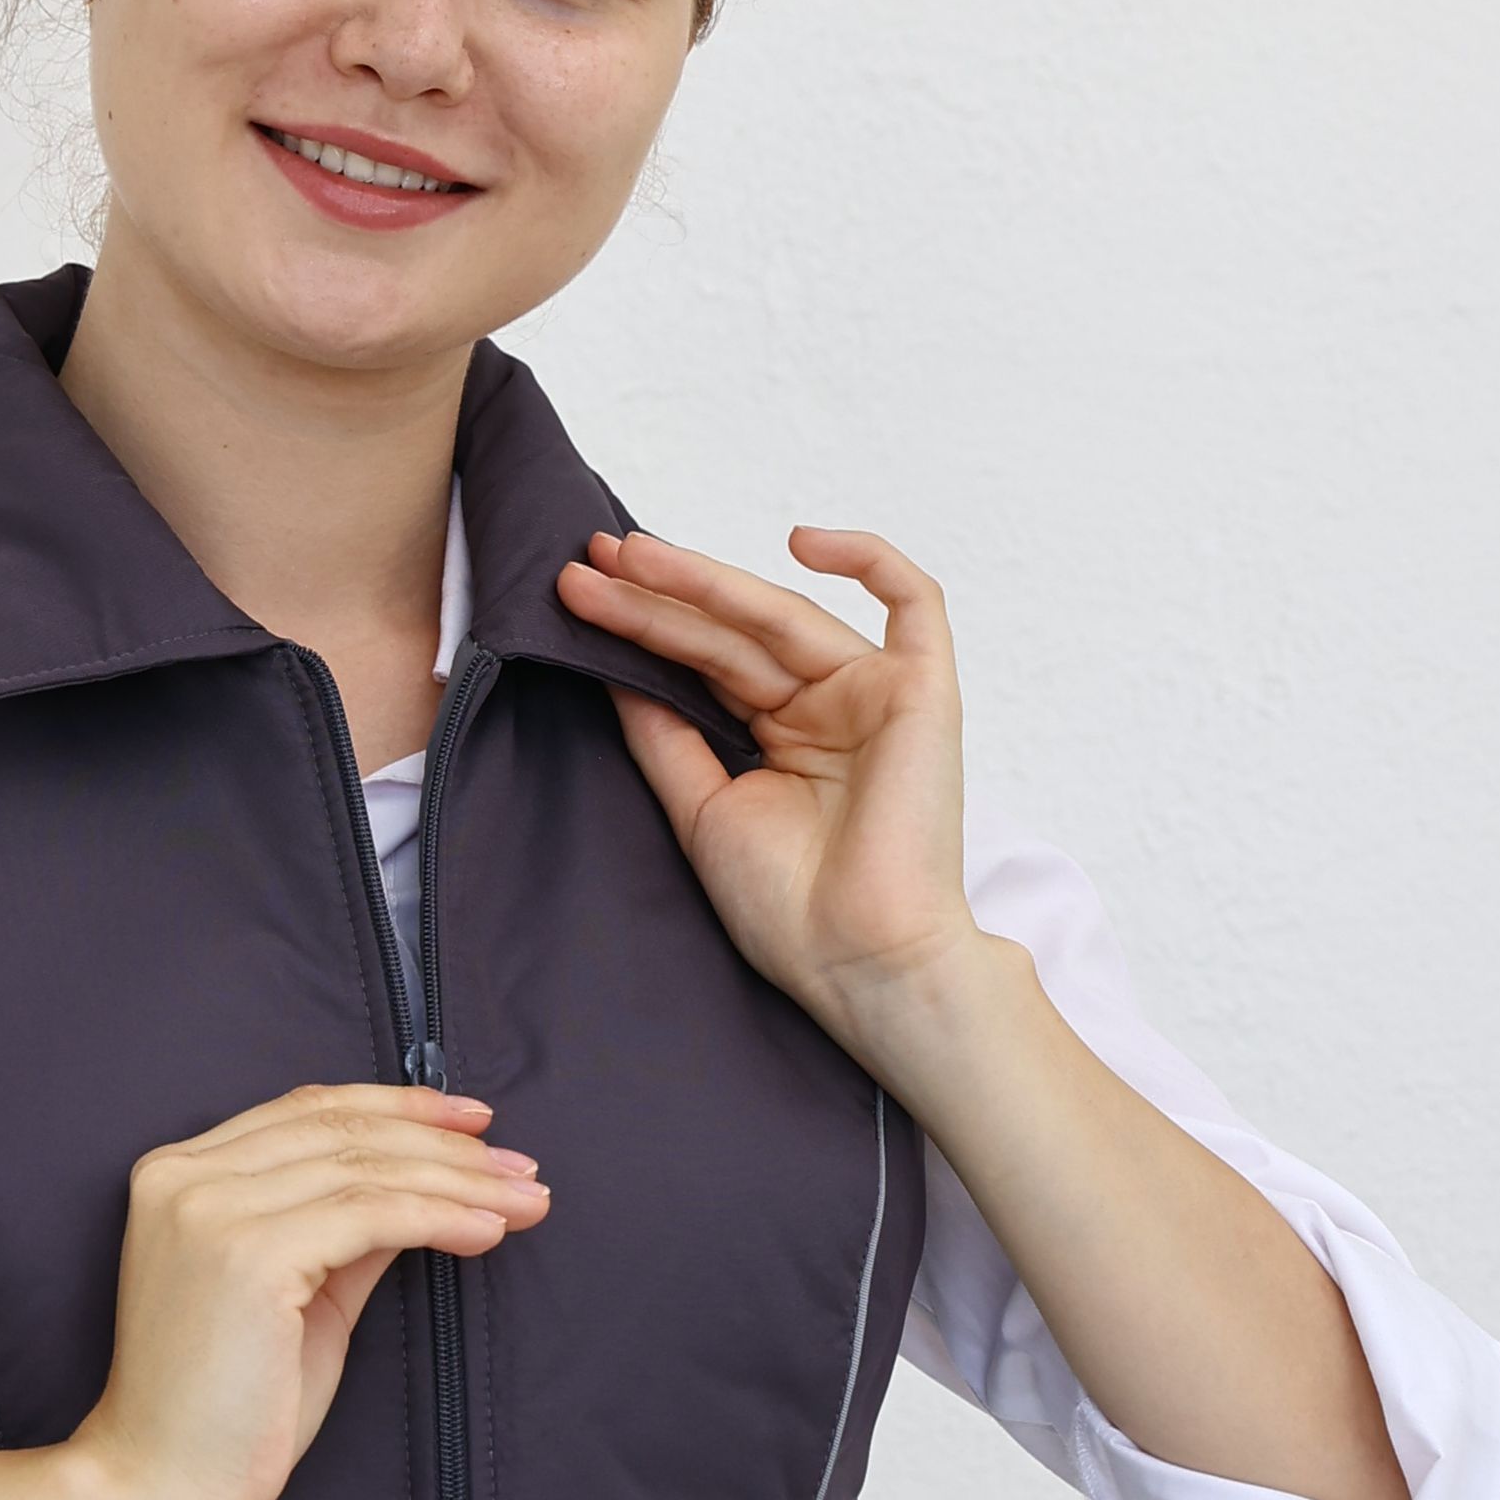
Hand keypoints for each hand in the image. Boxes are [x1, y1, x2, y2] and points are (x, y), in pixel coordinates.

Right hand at [75, 1082, 549, 1499]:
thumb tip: (420, 1192)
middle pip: (342, 1131)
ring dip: (460, 1180)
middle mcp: (184, 1176)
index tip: (473, 1122)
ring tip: (527, 1200)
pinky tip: (488, 1230)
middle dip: (446, 1144)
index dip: (398, 1106)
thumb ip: (345, 1235)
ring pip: (365, 1169)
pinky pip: (371, 1217)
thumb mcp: (298, 1298)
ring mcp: (211, 1211)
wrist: (158, 1487)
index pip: (306, 1110)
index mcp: (178, 1174)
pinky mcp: (248, 1255)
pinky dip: (440, 1217)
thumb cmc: (226, 1409)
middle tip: (523, 1166)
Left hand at [555, 525, 985, 1066]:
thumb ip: (663, 733)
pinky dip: (869, 560)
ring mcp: (872, 696)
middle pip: (730, 635)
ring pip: (784, 615)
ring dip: (708, 582)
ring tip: (632, 558)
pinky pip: (913, 603)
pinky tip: (800, 540)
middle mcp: (824, 710)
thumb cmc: (789, 908)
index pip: (702, 664)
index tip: (577, 593)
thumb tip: (613, 666)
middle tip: (590, 562)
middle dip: (658, 597)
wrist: (858, 959)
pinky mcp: (921, 692)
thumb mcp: (700, 807)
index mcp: (778, 740)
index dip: (642, 625)